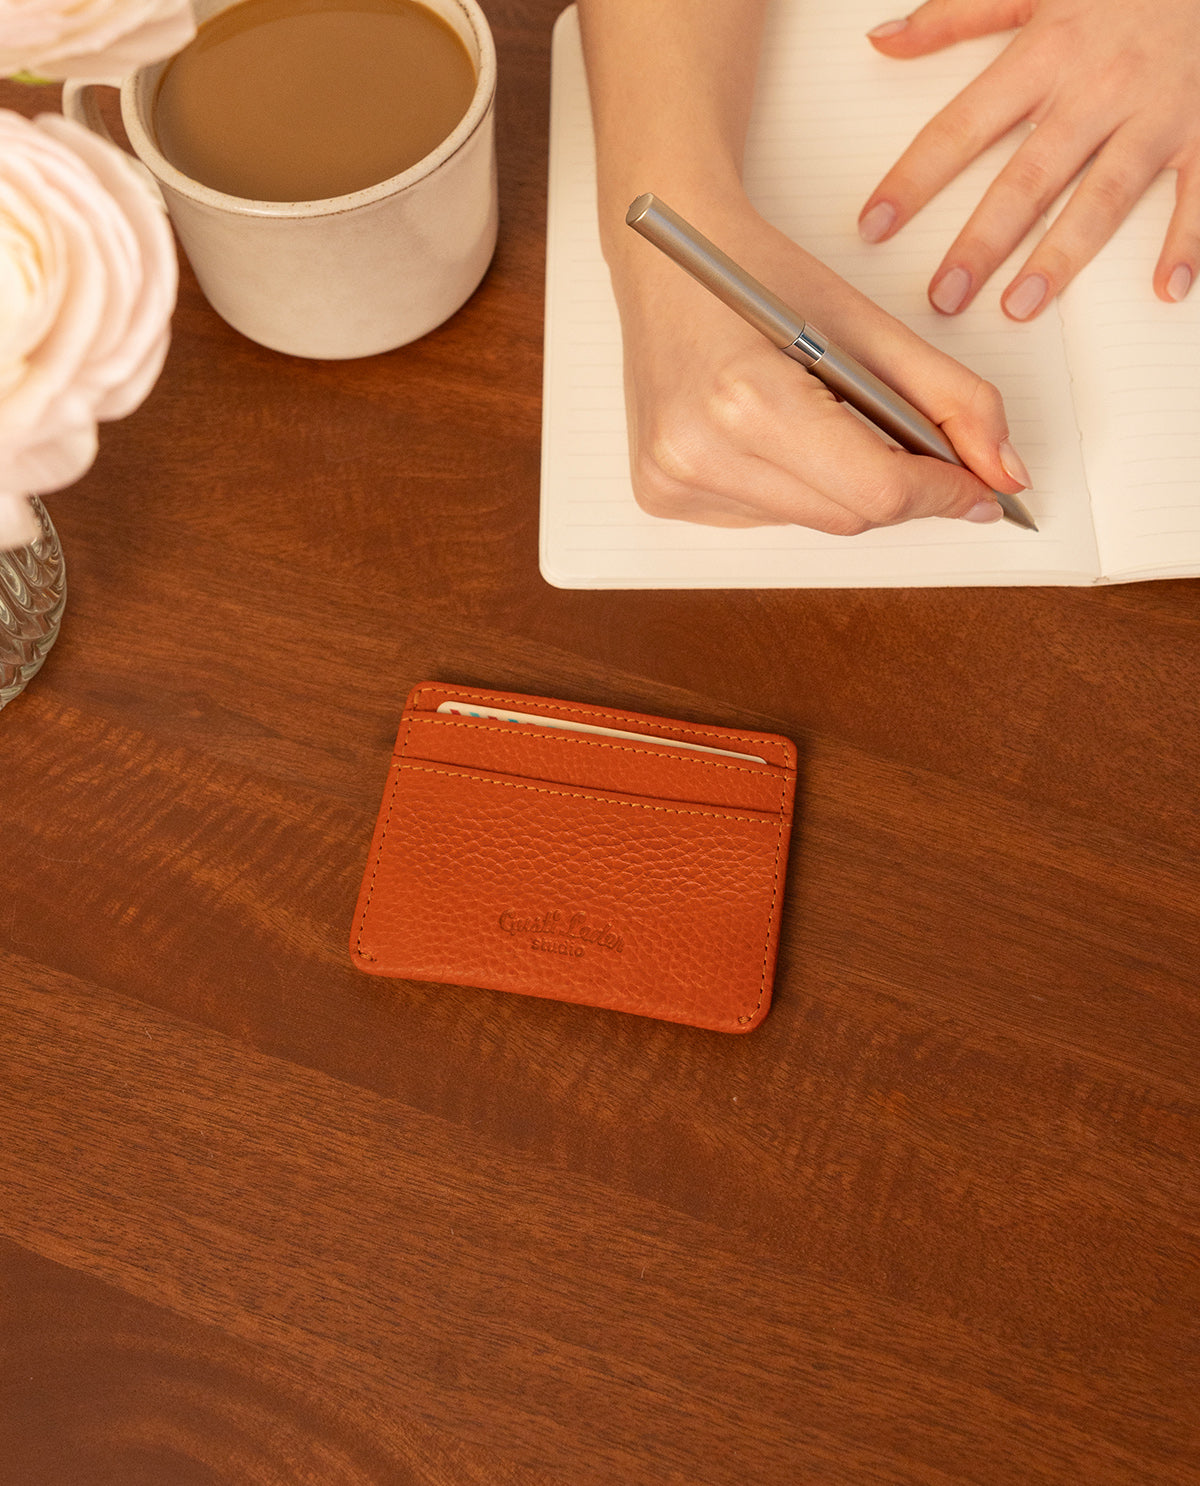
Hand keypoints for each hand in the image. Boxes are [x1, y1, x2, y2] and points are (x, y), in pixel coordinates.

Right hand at [610, 204, 1028, 532]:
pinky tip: (779, 437)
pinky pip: (768, 518)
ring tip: (830, 421)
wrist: (663, 256)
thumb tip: (1004, 472)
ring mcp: (673, 481)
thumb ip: (951, 398)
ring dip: (846, 488)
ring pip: (813, 522)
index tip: (982, 488)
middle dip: (903, 490)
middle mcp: (699, 452)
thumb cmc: (757, 274)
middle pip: (850, 515)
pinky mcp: (660, 497)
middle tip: (927, 454)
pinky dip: (798, 489)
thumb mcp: (866, 323)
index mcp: (747, 398)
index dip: (943, 492)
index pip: (876, 489)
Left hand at [858, 0, 1199, 317]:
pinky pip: (1197, 193)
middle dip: (982, 242)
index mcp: (1047, 52)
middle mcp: (1097, 88)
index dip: (914, 178)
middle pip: (1028, 178)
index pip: (962, 127)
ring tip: (1021, 306)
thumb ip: (957, 14)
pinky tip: (1167, 287)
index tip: (875, 225)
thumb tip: (885, 41)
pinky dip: (1187, 240)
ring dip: (1061, 256)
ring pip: (1102, 195)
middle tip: (945, 295)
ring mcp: (1154, 112)